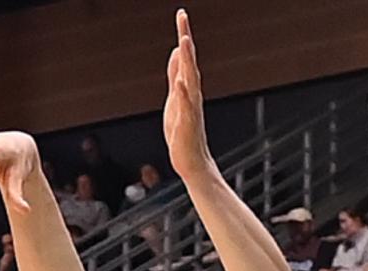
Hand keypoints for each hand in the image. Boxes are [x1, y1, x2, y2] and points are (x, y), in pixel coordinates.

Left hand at [163, 10, 214, 181]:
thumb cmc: (182, 131)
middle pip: (189, 62)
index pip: (186, 57)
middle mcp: (193, 94)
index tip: (181, 14)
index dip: (183, 35)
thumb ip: (176, 74)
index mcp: (188, 87)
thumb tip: (177, 51)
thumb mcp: (175, 97)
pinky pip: (186, 107)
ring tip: (184, 42)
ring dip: (188, 62)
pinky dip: (184, 95)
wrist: (191, 160)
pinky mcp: (187, 124)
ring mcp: (191, 108)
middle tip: (182, 18)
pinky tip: (180, 83)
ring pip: (191, 80)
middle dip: (185, 39)